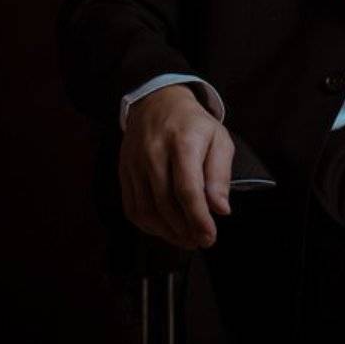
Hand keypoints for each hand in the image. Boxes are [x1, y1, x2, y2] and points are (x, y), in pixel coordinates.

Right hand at [119, 83, 233, 249]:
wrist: (156, 102)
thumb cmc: (193, 124)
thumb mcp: (219, 139)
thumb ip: (220, 174)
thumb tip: (220, 209)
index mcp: (182, 142)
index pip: (188, 189)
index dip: (199, 218)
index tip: (209, 236)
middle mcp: (154, 153)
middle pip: (166, 204)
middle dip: (186, 230)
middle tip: (201, 240)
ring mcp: (135, 164)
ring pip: (147, 210)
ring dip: (167, 232)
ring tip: (186, 239)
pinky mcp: (124, 172)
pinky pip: (132, 208)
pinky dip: (149, 226)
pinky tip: (165, 229)